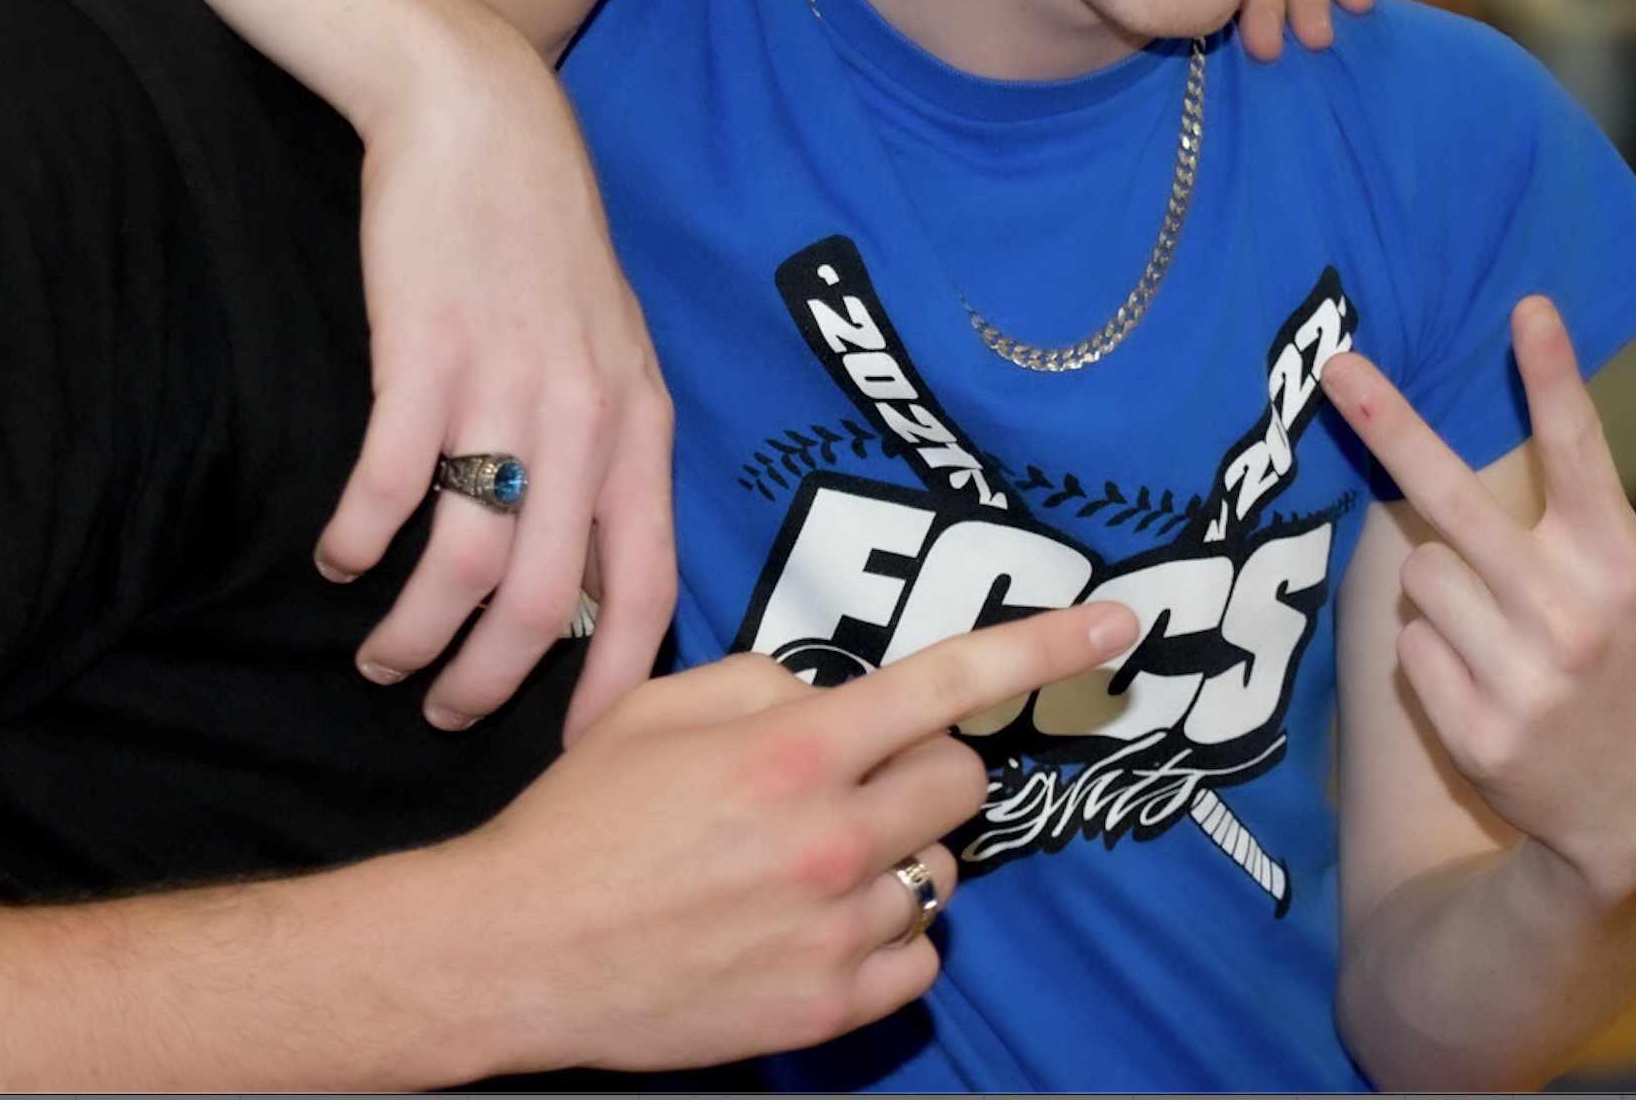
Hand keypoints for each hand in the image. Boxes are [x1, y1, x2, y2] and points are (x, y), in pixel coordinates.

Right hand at [321, 18, 676, 739]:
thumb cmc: (548, 244)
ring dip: (413, 632)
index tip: (576, 750)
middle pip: (546, 602)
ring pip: (463, 562)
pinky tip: (337, 559)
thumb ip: (614, 456)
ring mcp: (505, 387)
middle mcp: (587, 417)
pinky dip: (355, 542)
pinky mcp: (423, 355)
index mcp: (643, 424)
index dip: (613, 683)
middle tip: (443, 713)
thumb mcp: (617, 350)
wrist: (485, 121)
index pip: (649, 587)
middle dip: (491, 683)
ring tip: (381, 657)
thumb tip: (597, 574)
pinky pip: (387, 484)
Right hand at [476, 602, 1135, 1072]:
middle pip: (959, 780)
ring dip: (899, 852)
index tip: (1119, 626)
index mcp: (794, 751)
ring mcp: (832, 932)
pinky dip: (886, 933)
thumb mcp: (660, 706)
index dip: (1045, 648)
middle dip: (924, 765)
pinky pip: (917, 954)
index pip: (948, 682)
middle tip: (853, 777)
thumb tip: (829, 695)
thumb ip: (764, 682)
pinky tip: (816, 921)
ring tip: (812, 859)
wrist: (516, 950)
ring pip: (942, 870)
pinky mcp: (824, 1007)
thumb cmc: (582, 819)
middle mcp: (829, 839)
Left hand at [1321, 297, 1635, 902]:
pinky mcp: (1472, 732)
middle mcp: (1570, 617)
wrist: (1633, 824)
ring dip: (1449, 581)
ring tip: (1506, 621)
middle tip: (1337, 364)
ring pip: (1424, 570)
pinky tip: (1485, 674)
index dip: (1555, 375)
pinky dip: (1434, 646)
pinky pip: (1409, 641)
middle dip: (1390, 425)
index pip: (1581, 449)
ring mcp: (1517, 679)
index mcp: (1623, 566)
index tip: (1527, 307)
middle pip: (1452, 496)